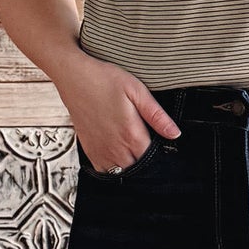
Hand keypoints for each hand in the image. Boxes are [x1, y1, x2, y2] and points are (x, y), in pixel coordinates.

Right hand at [65, 58, 180, 172]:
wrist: (74, 76)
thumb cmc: (104, 79)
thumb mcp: (137, 91)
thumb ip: (157, 116)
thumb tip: (174, 133)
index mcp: (131, 134)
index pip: (153, 158)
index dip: (160, 154)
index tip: (160, 143)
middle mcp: (115, 147)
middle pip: (138, 167)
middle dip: (145, 160)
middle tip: (146, 142)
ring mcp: (100, 150)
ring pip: (121, 172)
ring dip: (130, 165)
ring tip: (132, 147)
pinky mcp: (89, 148)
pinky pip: (103, 170)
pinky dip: (112, 167)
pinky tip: (117, 152)